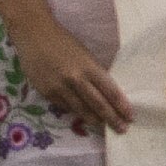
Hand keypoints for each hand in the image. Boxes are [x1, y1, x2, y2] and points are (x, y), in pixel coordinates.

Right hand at [11, 13, 135, 136]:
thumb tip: (104, 92)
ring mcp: (59, 88)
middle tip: (122, 129)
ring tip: (105, 127)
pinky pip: (65, 106)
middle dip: (111, 118)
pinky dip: (75, 112)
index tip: (130, 116)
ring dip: (94, 120)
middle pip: (97, 104)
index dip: (121, 105)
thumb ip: (93, 73)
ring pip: (80, 109)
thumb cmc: (63, 42)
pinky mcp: (46, 93)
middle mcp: (75, 79)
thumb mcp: (84, 54)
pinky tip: (84, 118)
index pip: (110, 90)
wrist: (34, 35)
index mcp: (89, 67)